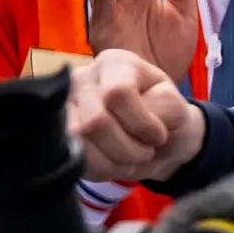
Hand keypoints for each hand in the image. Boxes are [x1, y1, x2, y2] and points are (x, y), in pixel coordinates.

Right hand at [63, 46, 200, 183]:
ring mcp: (63, 106)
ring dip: (115, 160)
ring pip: (79, 141)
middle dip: (129, 148)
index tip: (159, 135)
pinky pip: (71, 158)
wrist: (160, 143)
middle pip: (96, 121)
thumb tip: (134, 126)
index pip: (117, 93)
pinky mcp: (56, 134)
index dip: (141, 123)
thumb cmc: (167, 118)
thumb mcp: (177, 107)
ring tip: (130, 157)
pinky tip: (114, 163)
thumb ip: (161, 109)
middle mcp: (81, 79)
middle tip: (145, 151)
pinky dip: (100, 169)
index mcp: (115, 63)